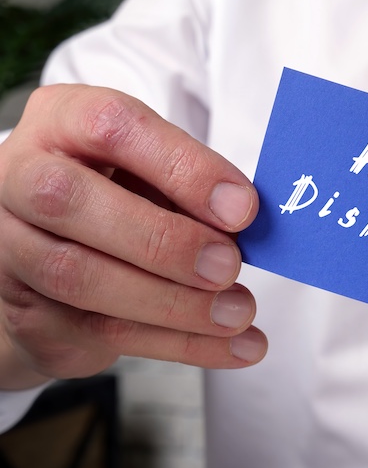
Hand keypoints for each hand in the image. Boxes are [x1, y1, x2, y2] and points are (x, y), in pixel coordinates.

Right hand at [0, 84, 265, 389]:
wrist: (57, 247)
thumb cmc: (121, 192)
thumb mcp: (155, 170)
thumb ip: (191, 185)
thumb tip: (244, 219)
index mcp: (62, 121)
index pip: (111, 127)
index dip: (182, 167)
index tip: (242, 208)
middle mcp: (21, 178)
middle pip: (70, 202)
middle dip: (163, 240)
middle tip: (230, 266)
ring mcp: (12, 248)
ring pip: (80, 278)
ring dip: (175, 304)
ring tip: (240, 311)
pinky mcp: (28, 313)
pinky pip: (103, 333)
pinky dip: (181, 344)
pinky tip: (235, 346)